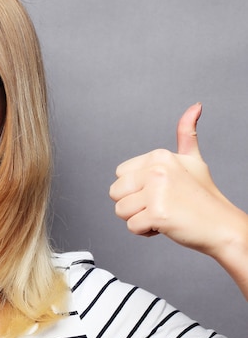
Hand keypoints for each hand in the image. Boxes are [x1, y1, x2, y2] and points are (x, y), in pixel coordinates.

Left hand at [110, 104, 242, 255]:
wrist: (222, 226)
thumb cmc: (203, 197)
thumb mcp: (193, 160)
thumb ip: (187, 135)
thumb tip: (195, 106)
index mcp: (160, 156)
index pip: (120, 175)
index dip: (135, 189)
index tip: (160, 191)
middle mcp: (157, 169)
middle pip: (115, 192)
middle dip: (133, 204)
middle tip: (161, 204)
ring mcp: (157, 191)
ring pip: (120, 210)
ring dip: (139, 218)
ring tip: (164, 213)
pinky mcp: (157, 213)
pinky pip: (132, 226)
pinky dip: (146, 231)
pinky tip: (166, 224)